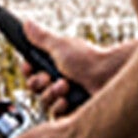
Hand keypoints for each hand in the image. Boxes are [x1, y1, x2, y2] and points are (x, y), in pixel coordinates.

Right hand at [21, 17, 137, 117]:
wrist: (109, 77)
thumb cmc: (88, 59)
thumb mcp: (60, 46)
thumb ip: (41, 37)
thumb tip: (28, 23)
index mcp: (55, 64)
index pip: (32, 71)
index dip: (28, 71)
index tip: (29, 67)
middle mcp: (59, 80)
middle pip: (35, 87)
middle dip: (39, 82)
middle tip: (48, 77)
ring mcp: (66, 96)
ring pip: (44, 101)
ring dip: (52, 92)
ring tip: (66, 85)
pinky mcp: (72, 112)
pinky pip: (55, 114)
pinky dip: (59, 107)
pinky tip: (67, 100)